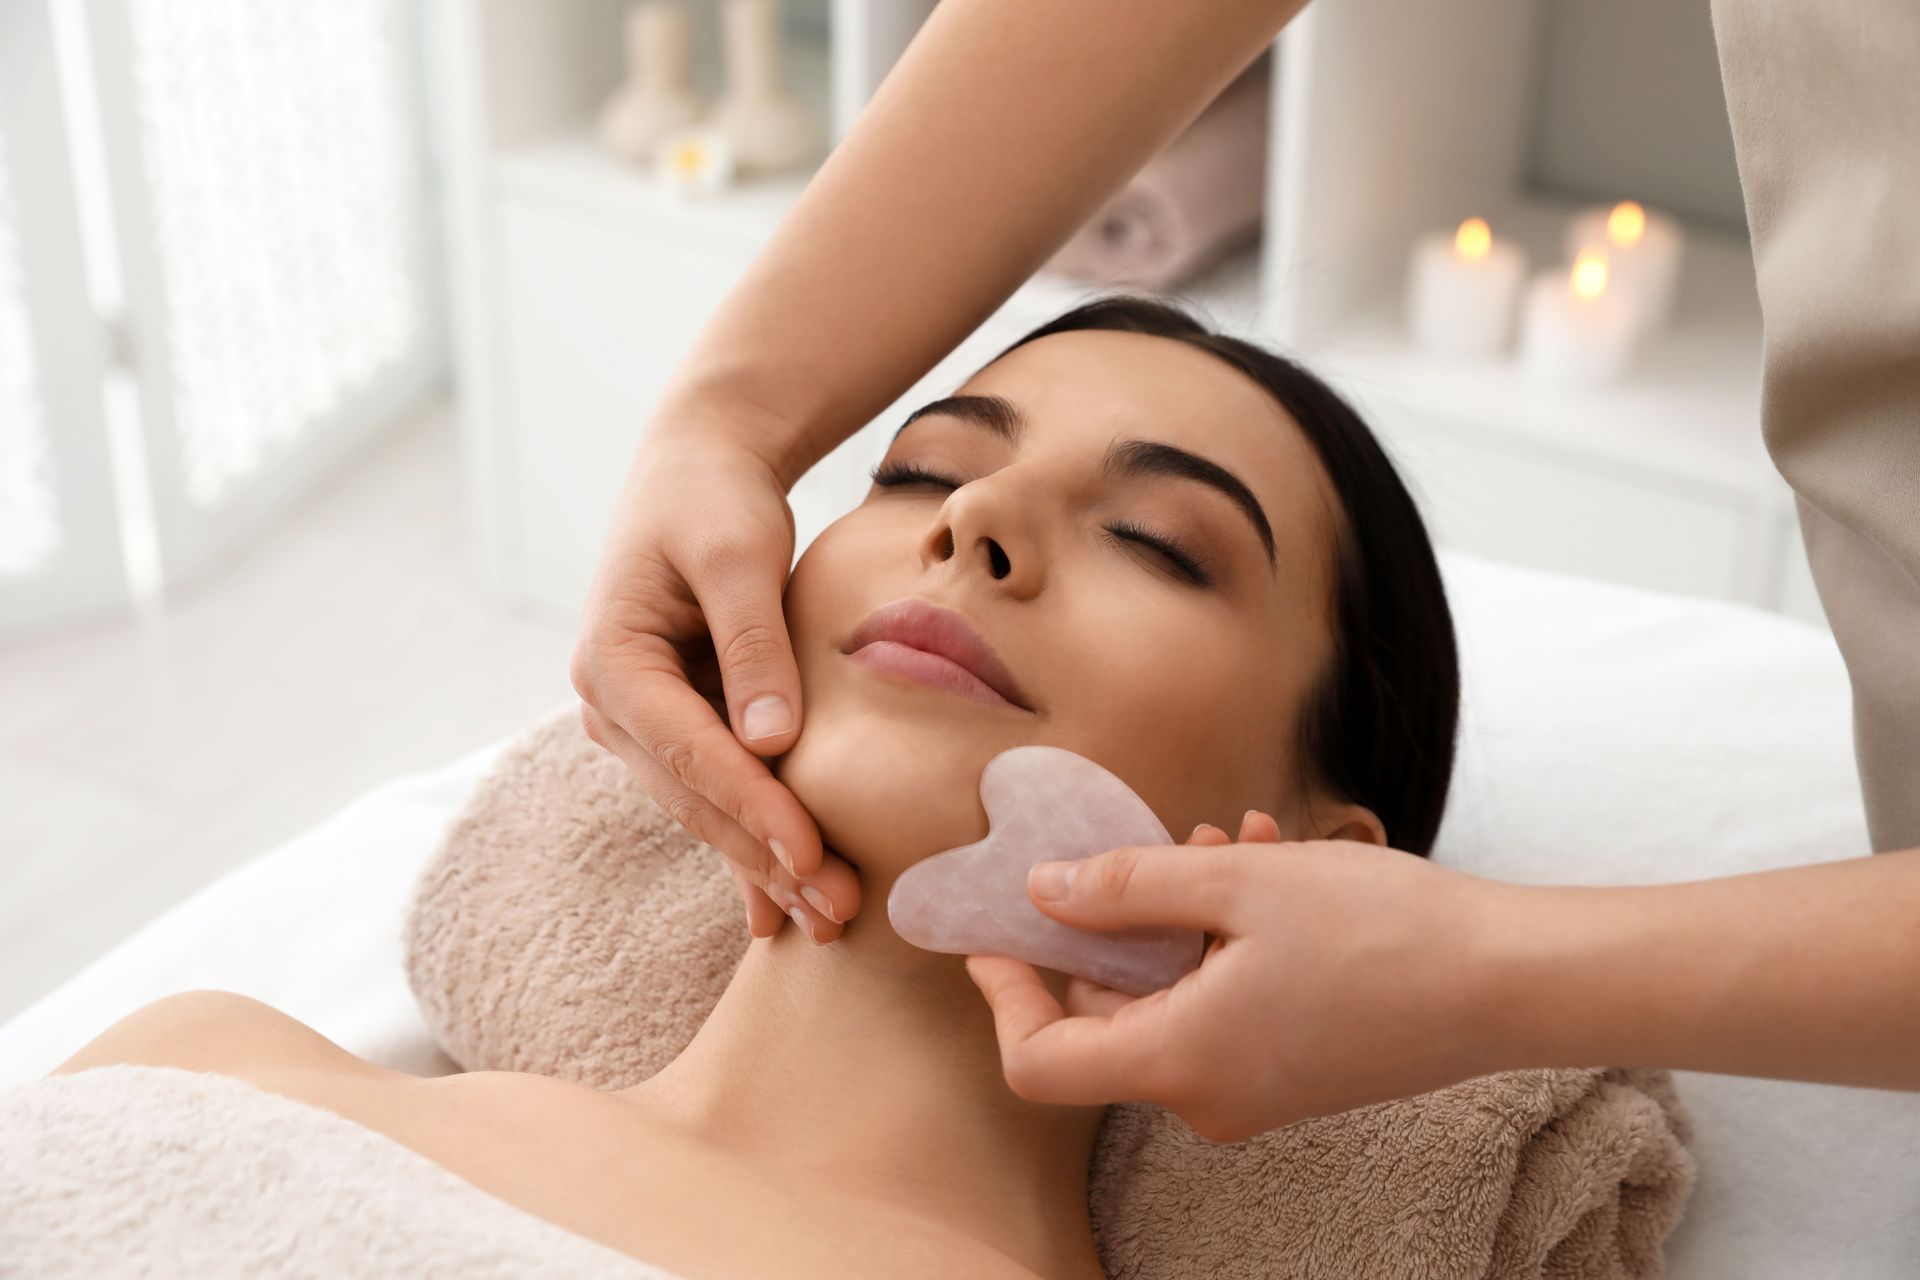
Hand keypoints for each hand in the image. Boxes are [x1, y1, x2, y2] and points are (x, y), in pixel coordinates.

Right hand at [570, 409, 857, 942]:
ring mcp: (641, 723)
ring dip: (765, 865)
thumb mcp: (737, 554)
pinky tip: (780, 909)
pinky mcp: (678, 727)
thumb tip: (772, 743)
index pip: (689, 753)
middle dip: (766, 857)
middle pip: (696, 798)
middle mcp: (611, 704)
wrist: (701, 468)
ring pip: (706, 810)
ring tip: (828, 920)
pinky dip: (751, 846)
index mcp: (613, 662)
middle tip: (835, 911)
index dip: (753, 808)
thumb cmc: (717, 498)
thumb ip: (753, 644)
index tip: (811, 855)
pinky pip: (715, 796)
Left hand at [964, 811, 1506, 1139]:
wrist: (1511, 981)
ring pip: (1173, 994)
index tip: (995, 929)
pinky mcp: (1294, 1072)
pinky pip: (1224, 1005)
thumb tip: (1042, 893)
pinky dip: (1228, 940)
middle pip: (1107, 1015)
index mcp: (1178, 1063)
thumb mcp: (1237, 885)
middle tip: (1157, 841)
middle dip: (1118, 920)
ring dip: (1185, 913)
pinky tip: (1271, 866)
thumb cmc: (1382, 932)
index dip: (1004, 992)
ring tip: (1237, 839)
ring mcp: (1254, 1091)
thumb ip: (1124, 888)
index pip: (1039, 1060)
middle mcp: (1207, 1097)